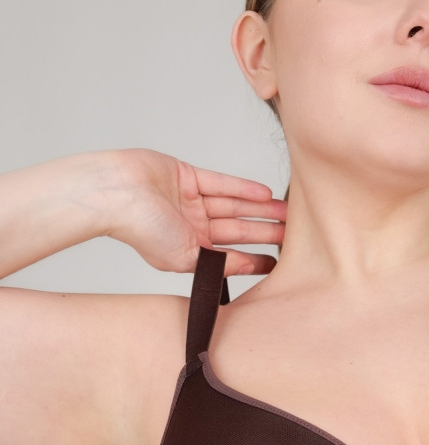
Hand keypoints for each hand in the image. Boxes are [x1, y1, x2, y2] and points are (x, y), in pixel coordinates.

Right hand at [106, 148, 286, 274]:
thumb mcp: (186, 257)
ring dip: (260, 209)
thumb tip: (248, 268)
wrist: (117, 193)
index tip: (279, 263)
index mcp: (189, 251)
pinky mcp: (187, 177)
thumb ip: (218, 263)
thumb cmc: (142, 230)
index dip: (255, 258)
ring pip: (233, 206)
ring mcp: (189, 201)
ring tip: (288, 212)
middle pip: (236, 230)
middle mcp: (191, 227)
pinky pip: (221, 183)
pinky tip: (265, 193)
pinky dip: (242, 188)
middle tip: (294, 234)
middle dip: (265, 232)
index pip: (230, 256)